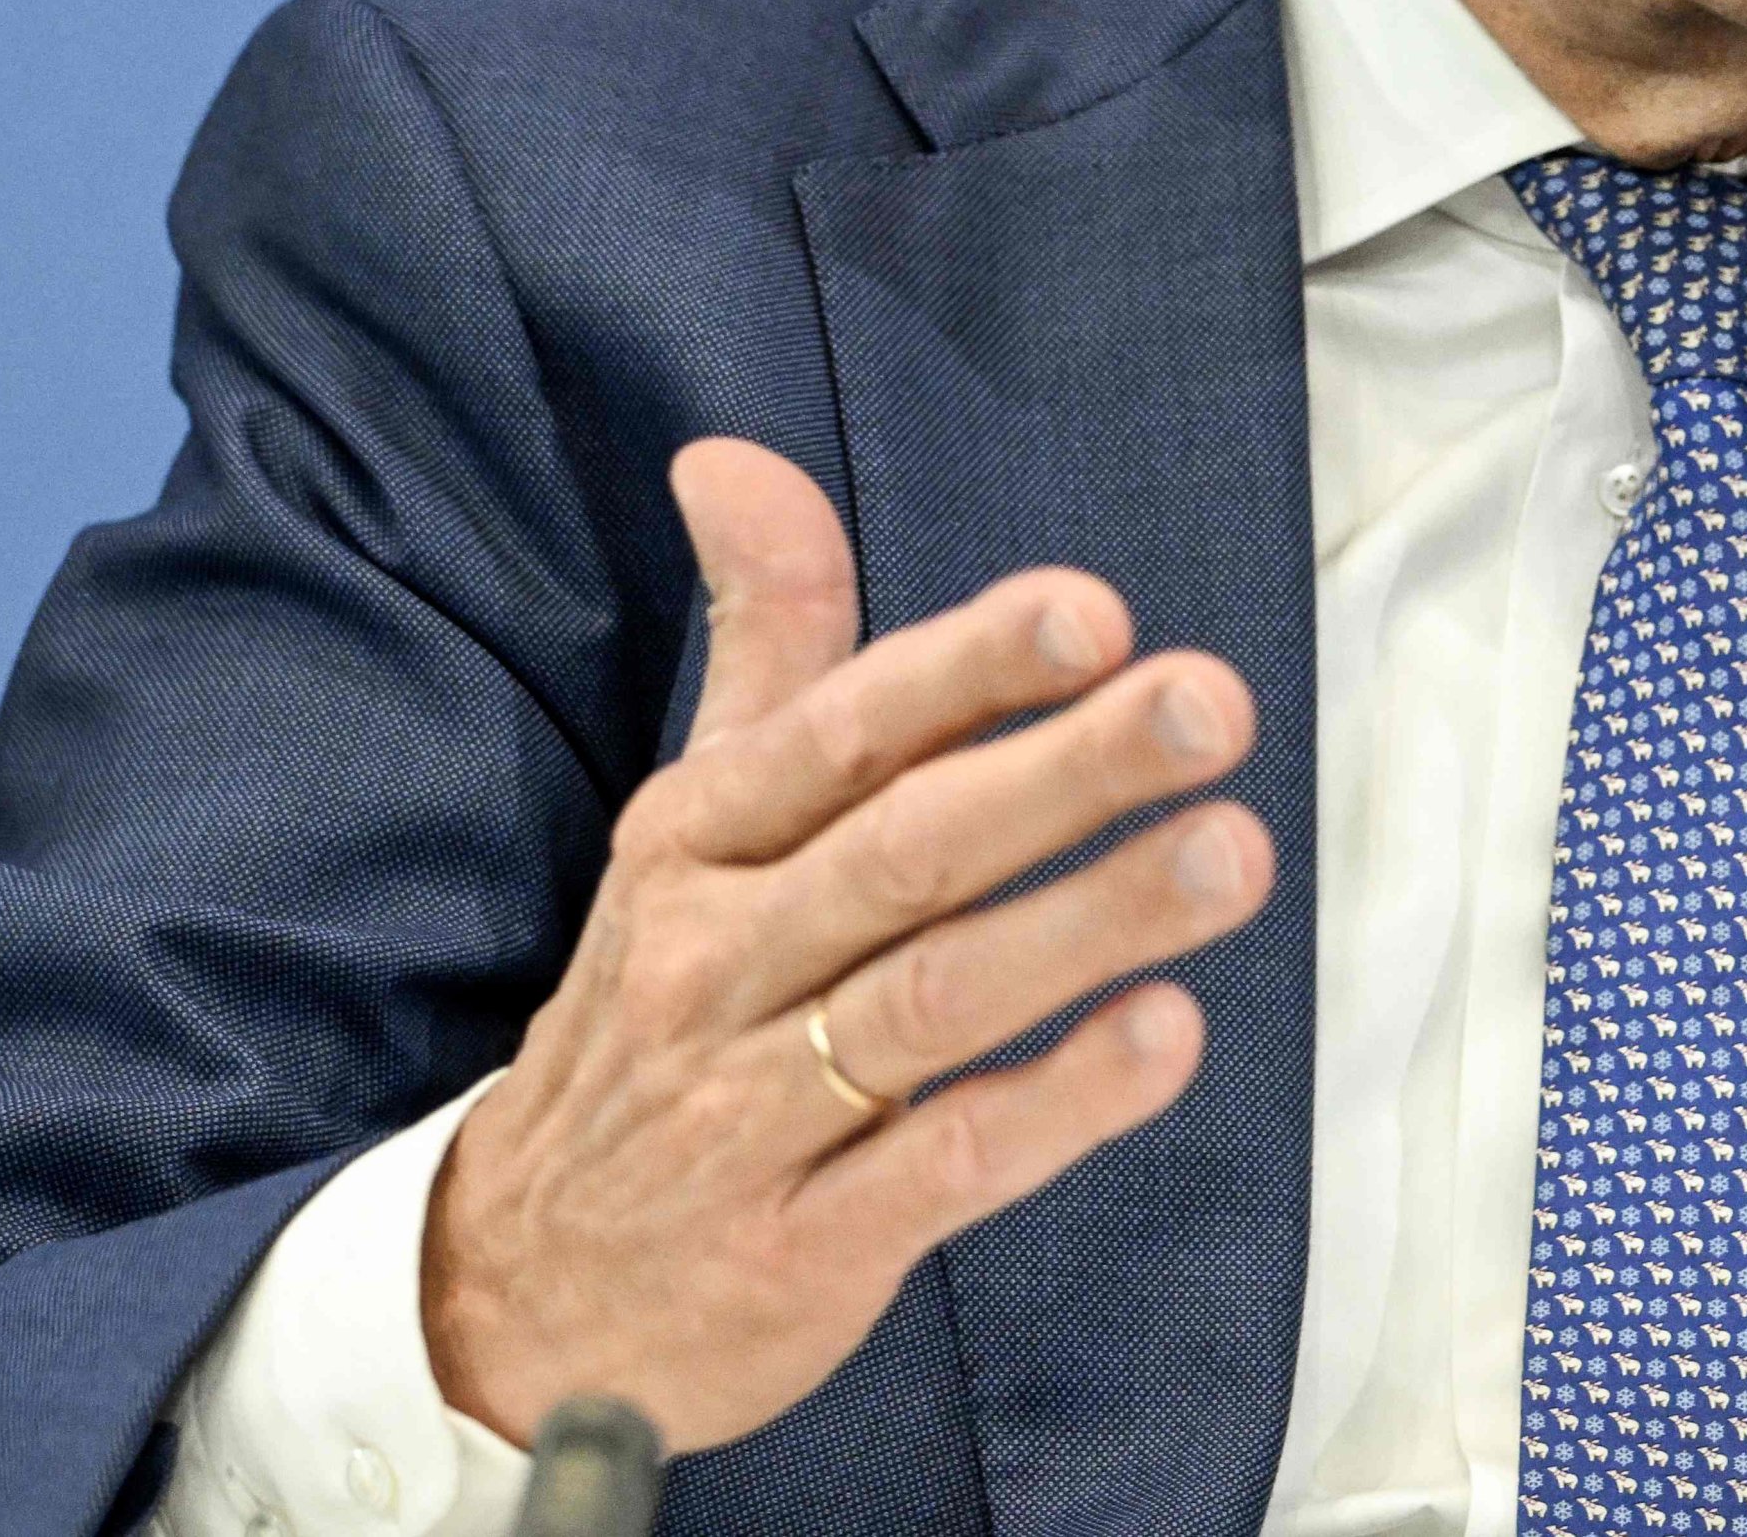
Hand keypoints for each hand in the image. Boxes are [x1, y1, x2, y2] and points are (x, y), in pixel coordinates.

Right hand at [420, 438, 1274, 1450]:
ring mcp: (754, 1111)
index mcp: (700, 841)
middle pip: (907, 852)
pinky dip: (1056, 1102)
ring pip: (936, 1000)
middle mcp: (720, 960)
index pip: (843, 733)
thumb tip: (736, 455)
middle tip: (1210, 704)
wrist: (513, 1292)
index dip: (967, 668)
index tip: (1094, 612)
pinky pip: (943, 1166)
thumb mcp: (691, 822)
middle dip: (1065, 771)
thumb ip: (760, 641)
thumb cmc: (659, 1012)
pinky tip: (1165, 1036)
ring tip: (1233, 850)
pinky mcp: (803, 1249)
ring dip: (1091, 921)